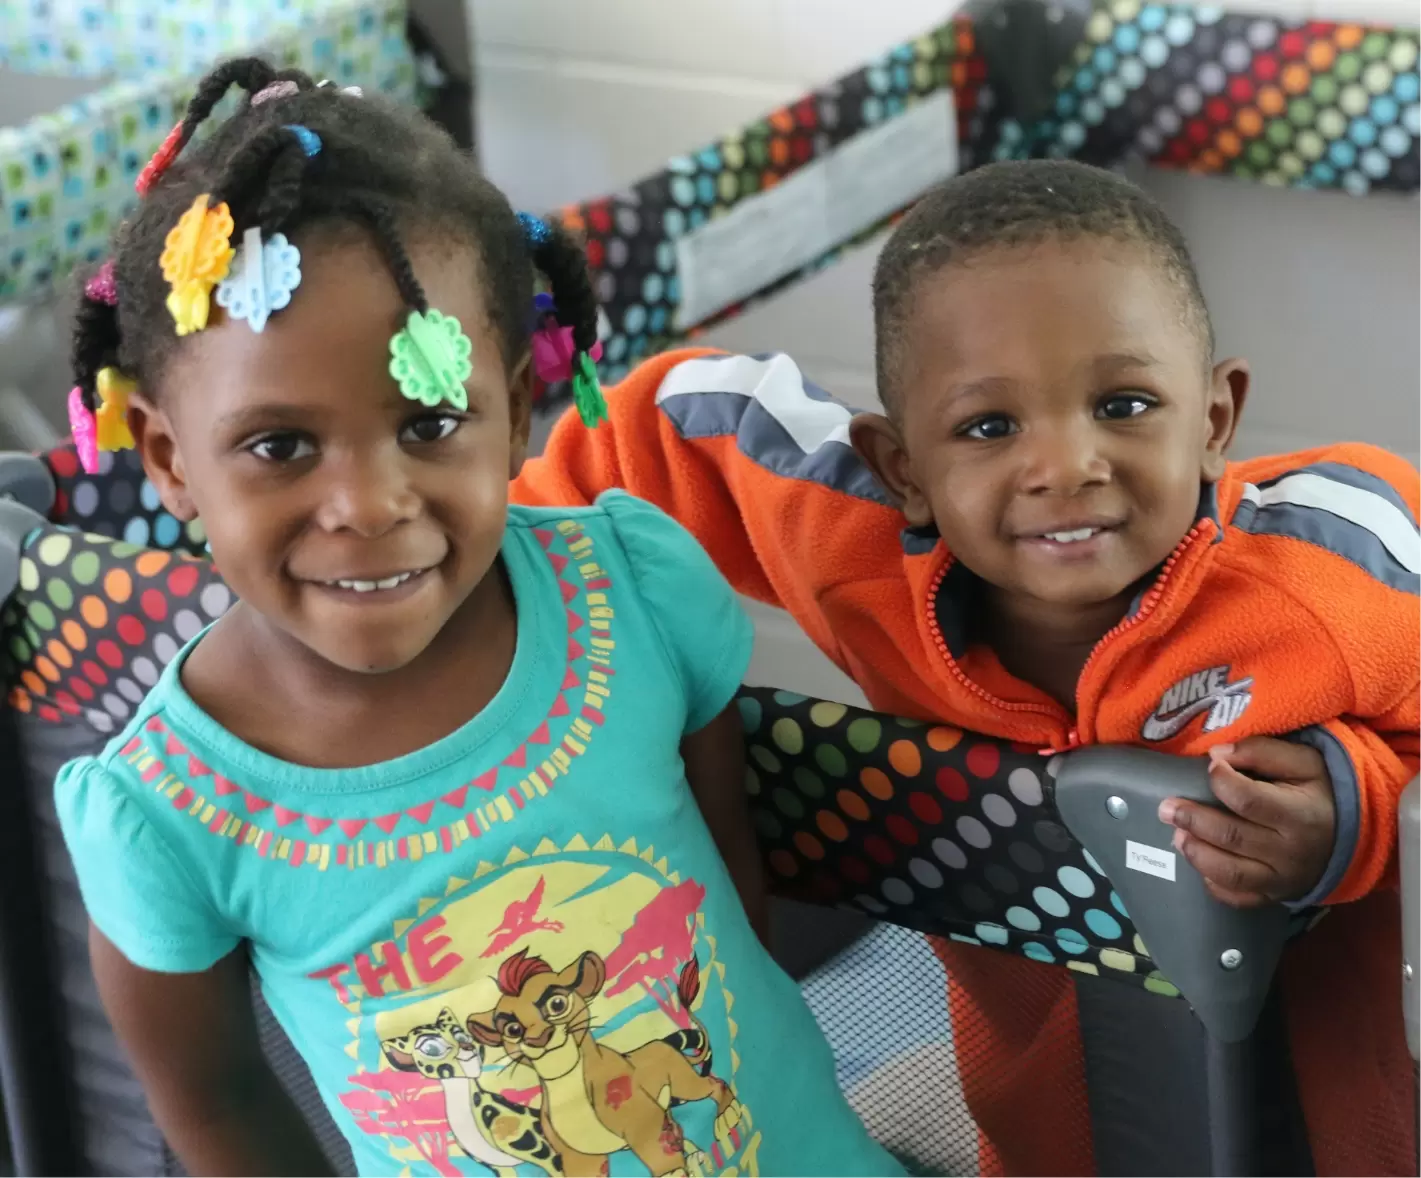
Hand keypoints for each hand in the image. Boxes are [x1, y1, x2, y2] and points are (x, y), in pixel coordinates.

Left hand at [1156, 737, 1335, 907]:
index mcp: (1299, 815)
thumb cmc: (1321, 792)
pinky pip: (1239, 898)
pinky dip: (1214, 885)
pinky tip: (1200, 864)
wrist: (1357, 837)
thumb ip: (1262, 752)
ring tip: (1177, 835)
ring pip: (1231, 873)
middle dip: (1193, 820)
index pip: (1249, 800)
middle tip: (1167, 807)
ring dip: (1197, 854)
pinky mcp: (1275, 895)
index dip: (1221, 781)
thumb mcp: (1305, 762)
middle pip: (1232, 837)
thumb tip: (1217, 754)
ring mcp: (1282, 879)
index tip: (1210, 766)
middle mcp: (1290, 852)